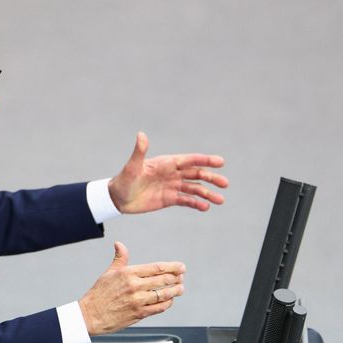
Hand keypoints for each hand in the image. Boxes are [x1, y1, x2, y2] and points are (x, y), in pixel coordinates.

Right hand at [79, 242, 185, 335]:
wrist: (90, 315)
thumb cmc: (99, 294)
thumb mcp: (109, 273)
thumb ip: (119, 258)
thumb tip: (119, 244)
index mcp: (128, 273)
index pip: (156, 268)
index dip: (172, 267)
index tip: (181, 267)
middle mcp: (134, 286)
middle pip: (163, 280)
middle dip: (176, 278)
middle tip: (182, 277)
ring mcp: (137, 300)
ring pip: (164, 294)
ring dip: (175, 291)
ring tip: (180, 288)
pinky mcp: (138, 314)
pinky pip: (158, 308)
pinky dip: (167, 303)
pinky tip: (169, 300)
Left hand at [107, 132, 228, 213]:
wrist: (117, 199)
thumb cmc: (123, 180)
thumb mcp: (132, 167)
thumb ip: (139, 152)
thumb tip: (141, 135)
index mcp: (166, 163)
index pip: (189, 160)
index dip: (205, 160)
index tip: (220, 162)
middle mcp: (172, 174)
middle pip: (196, 175)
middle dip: (211, 178)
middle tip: (225, 184)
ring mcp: (172, 186)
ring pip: (194, 189)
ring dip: (207, 193)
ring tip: (220, 200)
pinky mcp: (169, 199)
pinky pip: (186, 200)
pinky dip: (196, 203)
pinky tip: (205, 207)